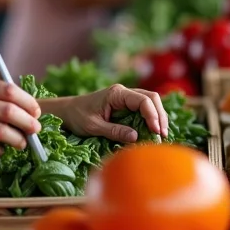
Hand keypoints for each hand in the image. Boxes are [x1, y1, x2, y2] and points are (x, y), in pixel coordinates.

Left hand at [51, 84, 167, 142]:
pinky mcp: (125, 105)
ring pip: (150, 102)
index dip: (152, 115)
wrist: (67, 111)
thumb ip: (114, 131)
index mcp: (116, 94)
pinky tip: (153, 131)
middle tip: (162, 135)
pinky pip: (143, 108)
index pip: (142, 100)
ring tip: (161, 135)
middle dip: (160, 115)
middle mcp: (123, 92)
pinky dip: (150, 118)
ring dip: (158, 117)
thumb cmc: (77, 117)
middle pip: (151, 98)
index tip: (156, 131)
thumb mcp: (94, 126)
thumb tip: (136, 137)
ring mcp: (125, 97)